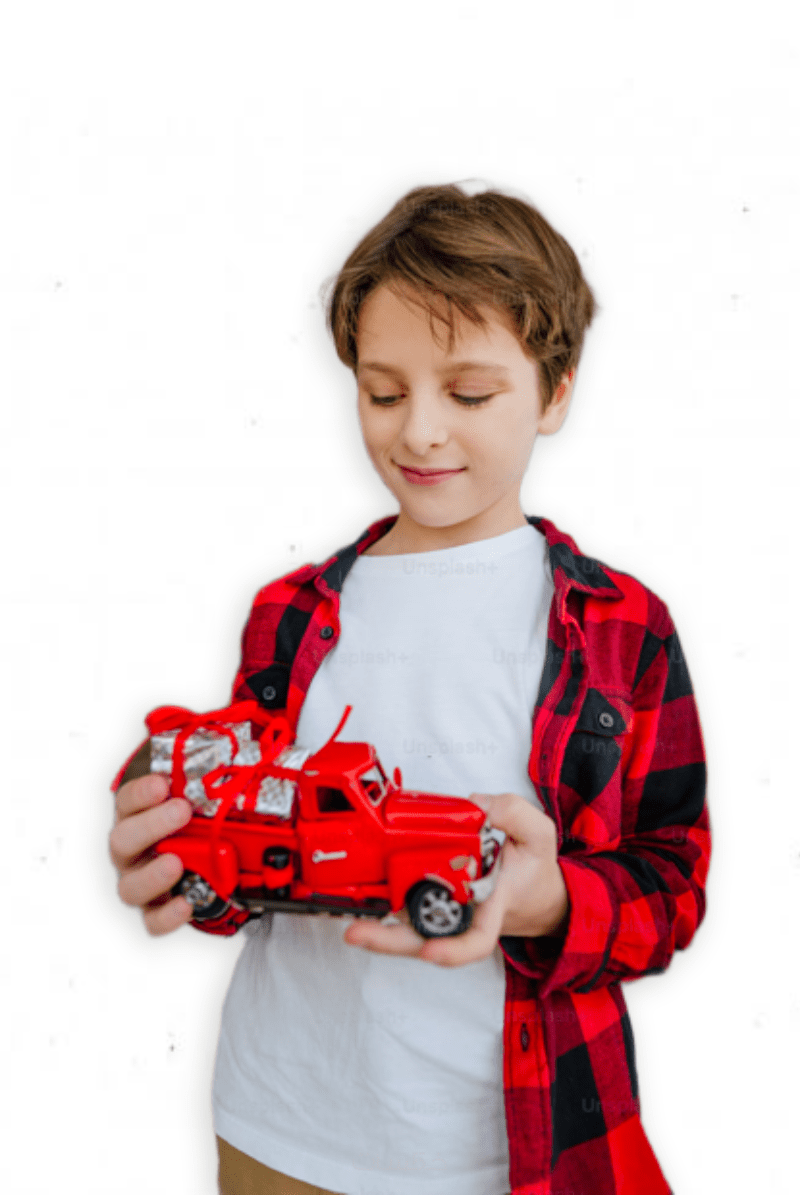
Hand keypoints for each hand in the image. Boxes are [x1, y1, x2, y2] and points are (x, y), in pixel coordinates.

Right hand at [109, 774, 193, 935]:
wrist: (208, 860)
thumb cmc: (196, 821)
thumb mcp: (201, 794)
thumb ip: (208, 774)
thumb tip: (239, 743)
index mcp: (138, 816)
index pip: (126, 801)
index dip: (140, 793)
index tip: (163, 783)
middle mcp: (133, 849)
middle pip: (122, 839)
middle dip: (151, 824)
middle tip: (181, 811)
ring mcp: (142, 881)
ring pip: (130, 885)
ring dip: (152, 874)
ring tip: (176, 863)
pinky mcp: (157, 909)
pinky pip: (152, 921)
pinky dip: (166, 916)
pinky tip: (185, 904)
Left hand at [342, 792, 568, 966]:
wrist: (535, 895)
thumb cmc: (532, 870)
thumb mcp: (538, 835)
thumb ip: (514, 814)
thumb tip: (476, 806)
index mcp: (492, 906)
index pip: (476, 938)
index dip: (452, 950)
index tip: (430, 953)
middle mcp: (462, 916)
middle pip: (424, 939)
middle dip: (388, 940)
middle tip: (356, 933)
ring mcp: (443, 912)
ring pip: (406, 928)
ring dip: (375, 927)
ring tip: (347, 921)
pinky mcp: (430, 902)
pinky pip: (403, 909)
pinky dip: (379, 907)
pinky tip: (354, 897)